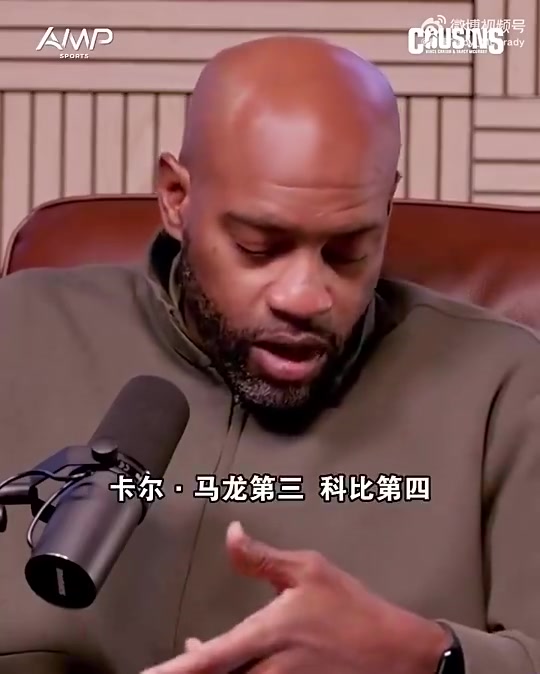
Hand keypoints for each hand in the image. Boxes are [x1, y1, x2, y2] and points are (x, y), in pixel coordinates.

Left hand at [142, 521, 449, 673]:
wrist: (394, 653)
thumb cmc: (351, 608)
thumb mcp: (308, 570)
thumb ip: (262, 558)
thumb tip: (231, 534)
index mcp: (267, 636)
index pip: (209, 659)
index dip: (173, 670)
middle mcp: (269, 672)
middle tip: (153, 673)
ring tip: (180, 664)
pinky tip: (215, 668)